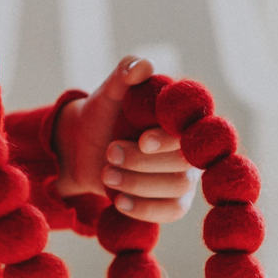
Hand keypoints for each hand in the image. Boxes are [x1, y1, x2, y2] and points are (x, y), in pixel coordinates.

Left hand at [53, 55, 196, 223]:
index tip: (142, 140)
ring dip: (138, 184)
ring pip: (177, 188)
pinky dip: (144, 209)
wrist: (85, 147)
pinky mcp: (174, 200)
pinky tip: (118, 201)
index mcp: (183, 115)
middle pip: (183, 163)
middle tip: (109, 153)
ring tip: (106, 173)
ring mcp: (185, 174)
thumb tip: (143, 65)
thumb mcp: (108, 92)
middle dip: (142, 163)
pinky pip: (171, 211)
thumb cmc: (103, 114)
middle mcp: (191, 144)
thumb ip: (124, 73)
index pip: (193, 128)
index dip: (169, 138)